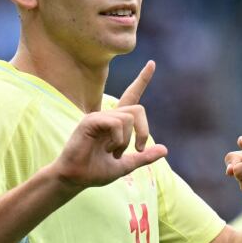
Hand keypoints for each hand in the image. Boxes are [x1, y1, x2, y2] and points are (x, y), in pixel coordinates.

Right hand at [49, 61, 167, 189]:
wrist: (76, 179)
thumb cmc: (95, 171)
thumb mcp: (126, 164)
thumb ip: (144, 157)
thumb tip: (165, 150)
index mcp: (116, 122)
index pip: (131, 96)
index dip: (142, 80)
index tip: (152, 63)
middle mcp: (108, 115)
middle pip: (138, 109)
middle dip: (143, 131)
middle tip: (139, 149)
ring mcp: (98, 116)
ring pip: (128, 118)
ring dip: (126, 140)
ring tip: (114, 152)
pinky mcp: (89, 121)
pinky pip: (115, 123)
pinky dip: (117, 139)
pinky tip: (107, 149)